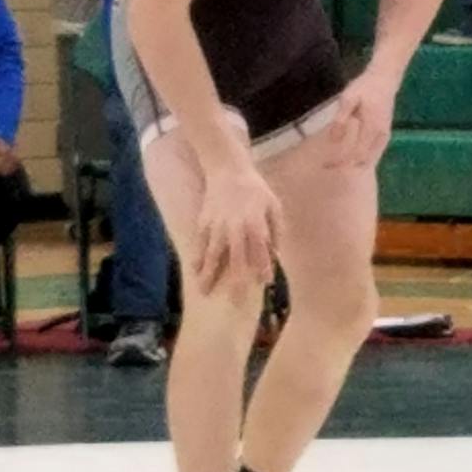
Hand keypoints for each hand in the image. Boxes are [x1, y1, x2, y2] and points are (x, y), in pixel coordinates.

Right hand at [194, 166, 281, 294]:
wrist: (228, 169)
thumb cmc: (255, 190)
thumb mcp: (274, 205)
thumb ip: (276, 230)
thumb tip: (276, 254)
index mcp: (255, 221)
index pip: (260, 248)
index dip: (263, 265)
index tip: (264, 282)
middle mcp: (235, 225)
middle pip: (236, 256)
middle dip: (236, 280)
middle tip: (236, 302)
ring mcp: (216, 224)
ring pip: (213, 252)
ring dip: (209, 273)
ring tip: (205, 292)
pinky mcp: (203, 221)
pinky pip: (199, 242)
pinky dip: (197, 257)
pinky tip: (195, 272)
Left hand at [324, 66, 398, 168]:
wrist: (385, 79)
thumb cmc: (365, 87)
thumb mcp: (349, 98)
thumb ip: (342, 118)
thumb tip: (334, 139)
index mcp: (371, 128)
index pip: (355, 154)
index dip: (340, 162)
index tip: (325, 165)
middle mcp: (380, 136)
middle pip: (362, 161)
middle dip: (345, 167)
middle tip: (327, 167)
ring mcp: (384, 136)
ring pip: (370, 158)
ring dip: (354, 164)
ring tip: (337, 164)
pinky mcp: (385, 134)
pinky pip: (374, 152)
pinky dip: (363, 158)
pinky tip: (351, 157)